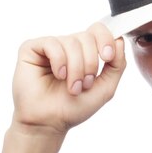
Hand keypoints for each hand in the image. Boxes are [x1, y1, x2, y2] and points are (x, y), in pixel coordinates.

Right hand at [11, 22, 125, 134]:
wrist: (49, 122)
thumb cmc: (74, 107)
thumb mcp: (105, 88)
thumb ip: (117, 65)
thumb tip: (120, 40)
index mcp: (85, 52)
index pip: (99, 30)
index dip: (107, 39)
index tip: (108, 57)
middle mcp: (68, 46)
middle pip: (87, 37)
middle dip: (90, 63)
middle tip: (84, 84)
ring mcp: (50, 46)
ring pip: (72, 42)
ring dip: (76, 68)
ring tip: (72, 87)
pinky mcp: (32, 48)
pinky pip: (52, 43)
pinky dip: (59, 61)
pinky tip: (58, 76)